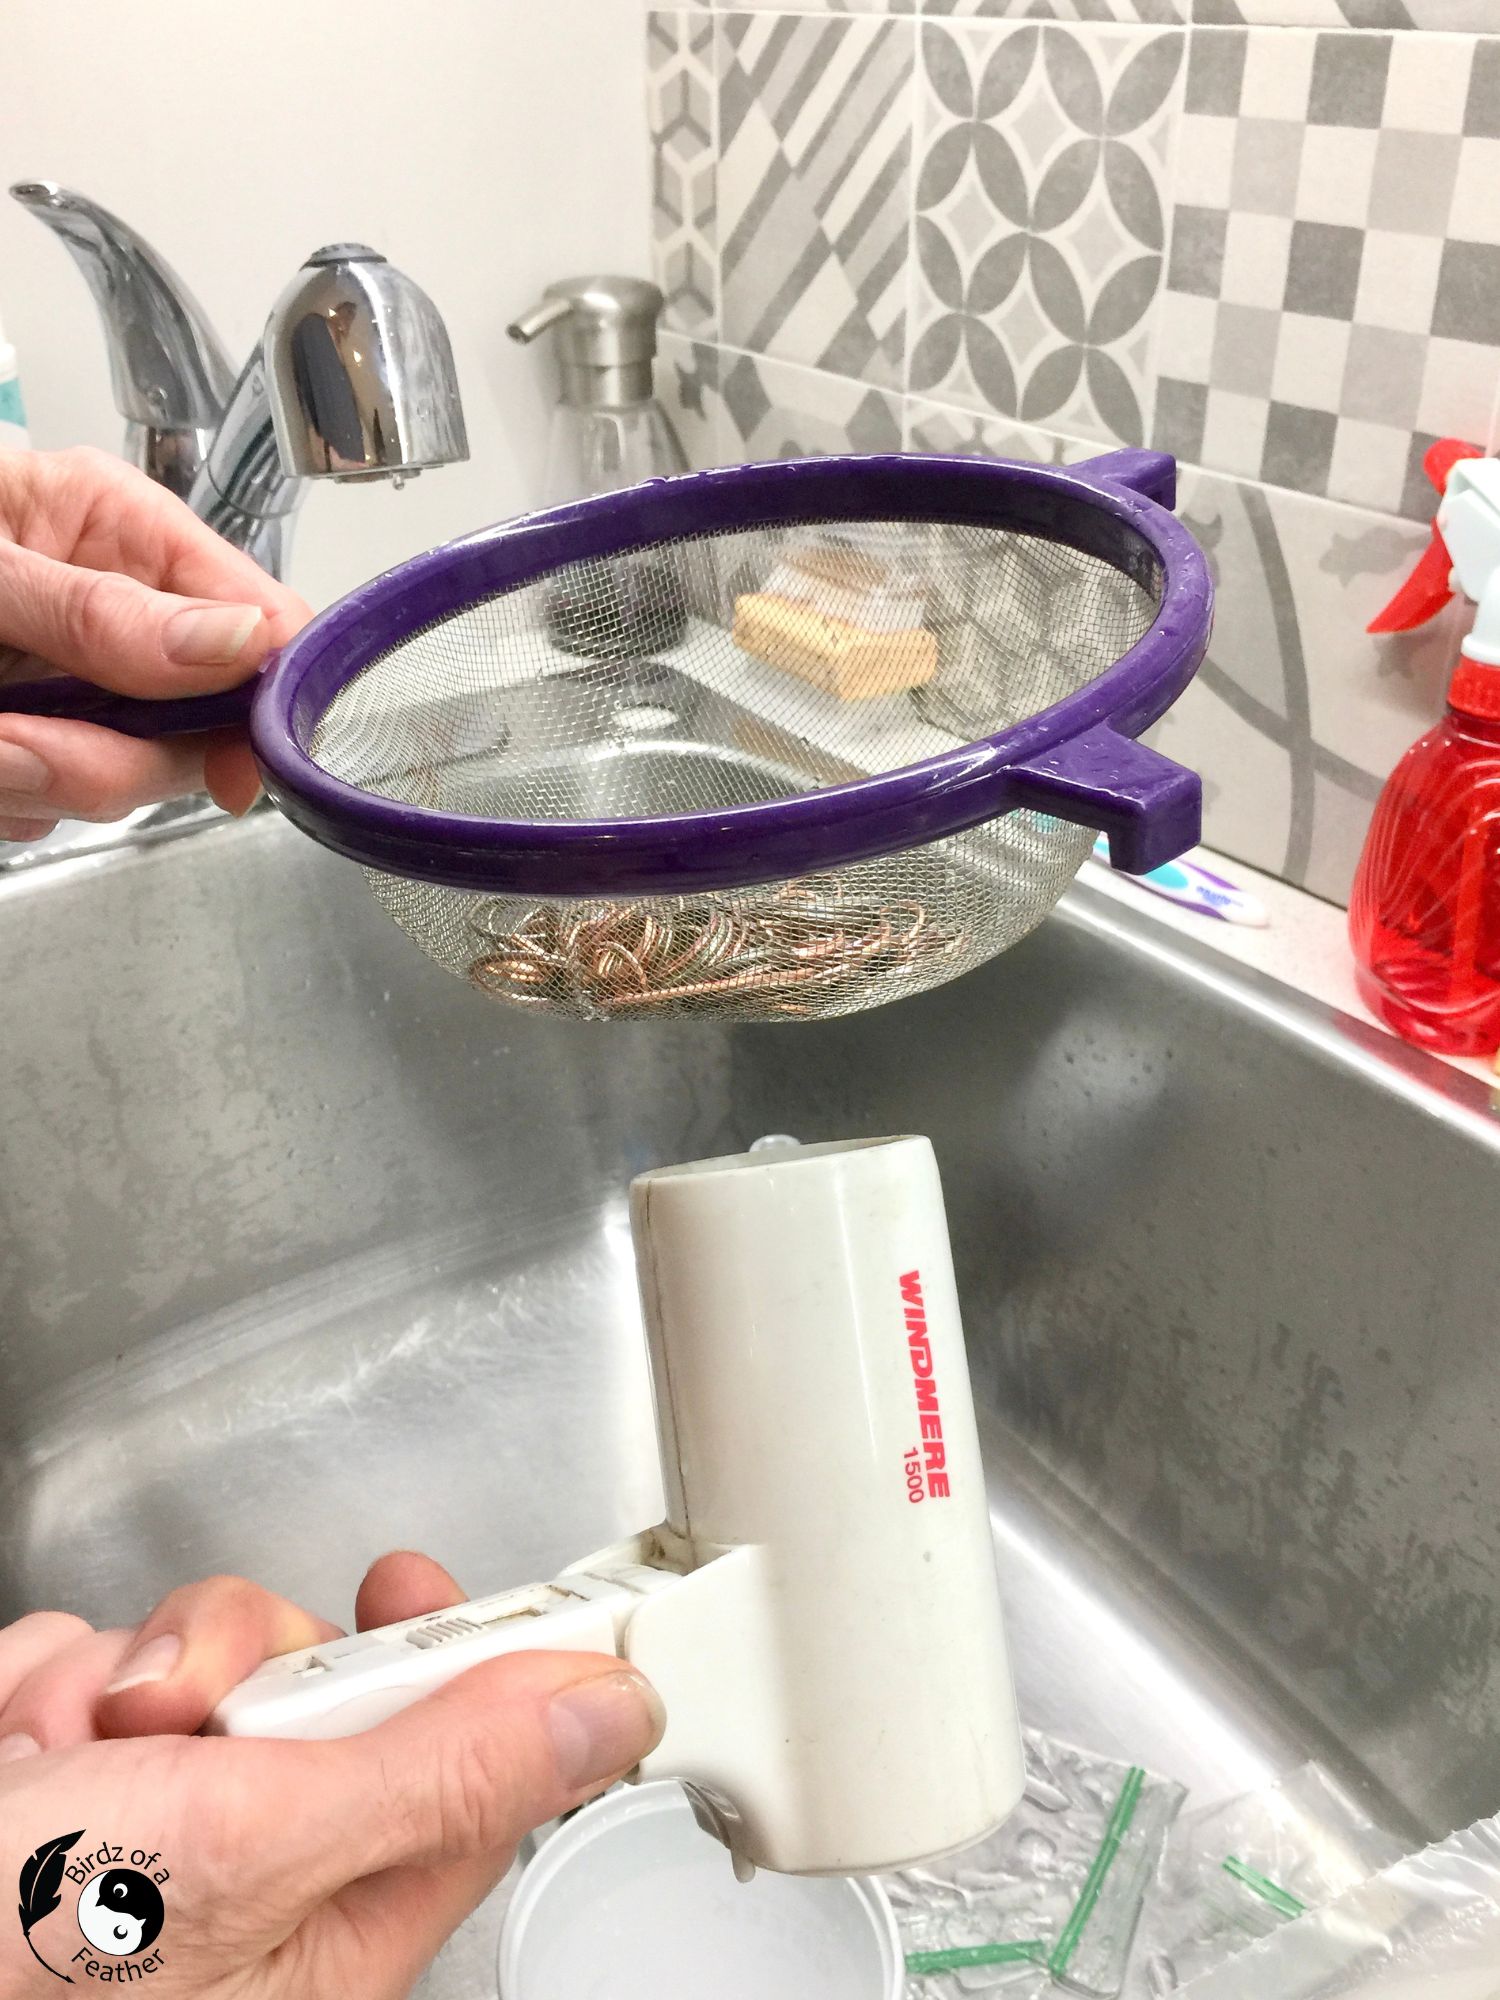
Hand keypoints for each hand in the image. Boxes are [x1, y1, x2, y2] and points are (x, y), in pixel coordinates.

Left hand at [0, 447, 309, 841]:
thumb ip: (99, 612)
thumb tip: (234, 642)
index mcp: (110, 526)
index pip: (254, 612)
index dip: (263, 690)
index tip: (235, 755)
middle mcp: (105, 607)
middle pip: (196, 719)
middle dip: (113, 755)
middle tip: (23, 745)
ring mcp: (68, 682)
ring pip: (119, 777)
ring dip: (36, 780)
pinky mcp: (28, 742)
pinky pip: (51, 804)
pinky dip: (6, 797)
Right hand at [0, 1553, 663, 1996]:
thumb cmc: (9, 1960)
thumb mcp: (246, 1859)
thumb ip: (433, 1779)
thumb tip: (608, 1719)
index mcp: (327, 1927)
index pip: (478, 1770)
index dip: (497, 1664)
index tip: (486, 1587)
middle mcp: (245, 1870)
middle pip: (336, 1681)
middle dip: (253, 1663)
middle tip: (192, 1711)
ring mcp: (146, 1808)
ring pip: (214, 1648)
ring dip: (131, 1671)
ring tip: (63, 1748)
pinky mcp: (58, 1753)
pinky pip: (96, 1648)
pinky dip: (43, 1676)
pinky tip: (6, 1741)